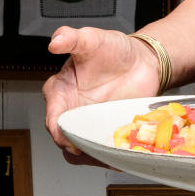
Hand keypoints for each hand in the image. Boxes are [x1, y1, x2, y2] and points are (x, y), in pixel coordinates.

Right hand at [42, 26, 161, 156]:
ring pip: (80, 150)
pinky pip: (101, 151)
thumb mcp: (93, 39)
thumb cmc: (113, 50)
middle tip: (91, 149)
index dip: (57, 128)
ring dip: (89, 156)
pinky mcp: (106, 131)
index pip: (51, 115)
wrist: (142, 60)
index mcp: (60, 90)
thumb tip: (55, 41)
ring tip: (106, 156)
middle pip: (63, 138)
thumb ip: (73, 38)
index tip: (67, 136)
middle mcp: (71, 110)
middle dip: (74, 147)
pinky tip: (118, 156)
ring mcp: (89, 123)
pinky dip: (107, 157)